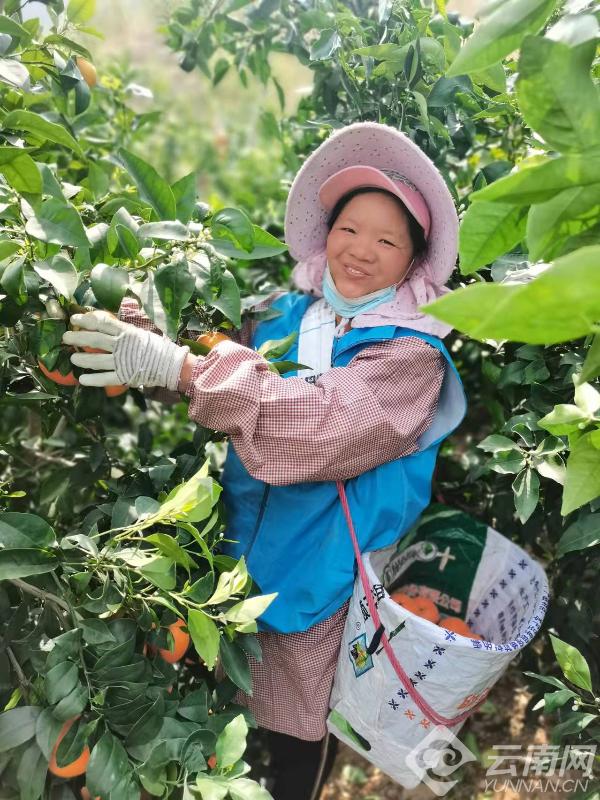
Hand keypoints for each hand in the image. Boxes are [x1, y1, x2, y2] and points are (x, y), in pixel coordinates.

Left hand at [62, 311, 189, 390]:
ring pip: (97, 359)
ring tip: (72, 359)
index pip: (102, 322)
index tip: (74, 319)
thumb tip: (106, 324)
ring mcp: (122, 361)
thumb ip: (123, 330)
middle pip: (94, 339)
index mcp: (126, 332)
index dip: (86, 319)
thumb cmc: (156, 347)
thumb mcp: (139, 333)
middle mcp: (122, 345)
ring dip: (82, 359)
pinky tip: (82, 379)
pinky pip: (105, 378)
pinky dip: (93, 379)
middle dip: (78, 337)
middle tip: (66, 337)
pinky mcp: (125, 376)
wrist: (171, 364)